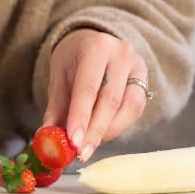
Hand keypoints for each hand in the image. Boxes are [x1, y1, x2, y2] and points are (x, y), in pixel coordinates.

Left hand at [43, 29, 148, 161]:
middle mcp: (121, 54)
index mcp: (95, 47)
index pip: (88, 87)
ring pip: (128, 107)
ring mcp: (137, 66)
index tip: (74, 141)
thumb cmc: (74, 60)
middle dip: (95, 131)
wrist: (93, 41)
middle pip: (110, 100)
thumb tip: (49, 139)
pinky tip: (102, 135)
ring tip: (89, 146)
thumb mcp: (59, 78)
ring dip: (108, 132)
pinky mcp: (145, 80)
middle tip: (81, 152)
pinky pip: (135, 110)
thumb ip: (56, 108)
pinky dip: (118, 126)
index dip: (81, 116)